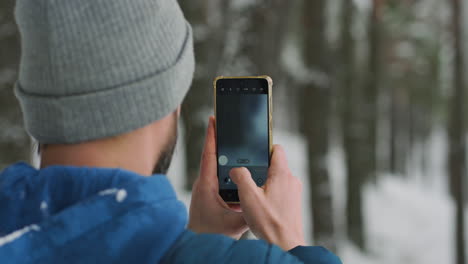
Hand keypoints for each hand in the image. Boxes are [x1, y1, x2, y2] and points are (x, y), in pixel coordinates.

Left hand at [188, 116, 247, 238]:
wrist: (195, 244)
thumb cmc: (209, 234)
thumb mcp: (234, 224)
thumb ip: (250, 211)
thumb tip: (263, 199)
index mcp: (206, 185)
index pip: (209, 155)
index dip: (211, 136)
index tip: (213, 119)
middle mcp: (204, 184)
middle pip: (212, 156)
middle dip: (218, 139)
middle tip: (224, 122)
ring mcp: (206, 189)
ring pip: (215, 166)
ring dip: (223, 155)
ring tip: (232, 141)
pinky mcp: (209, 195)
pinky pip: (218, 178)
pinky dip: (227, 171)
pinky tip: (237, 170)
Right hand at [229, 145, 304, 249]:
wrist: (285, 244)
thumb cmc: (270, 223)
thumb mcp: (248, 197)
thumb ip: (241, 177)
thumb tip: (236, 169)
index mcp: (282, 174)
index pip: (277, 149)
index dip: (264, 149)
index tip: (254, 154)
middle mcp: (292, 180)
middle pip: (275, 165)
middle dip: (261, 171)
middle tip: (249, 181)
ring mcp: (294, 192)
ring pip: (277, 179)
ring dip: (265, 185)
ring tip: (255, 197)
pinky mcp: (294, 202)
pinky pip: (281, 191)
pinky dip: (271, 195)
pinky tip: (262, 206)